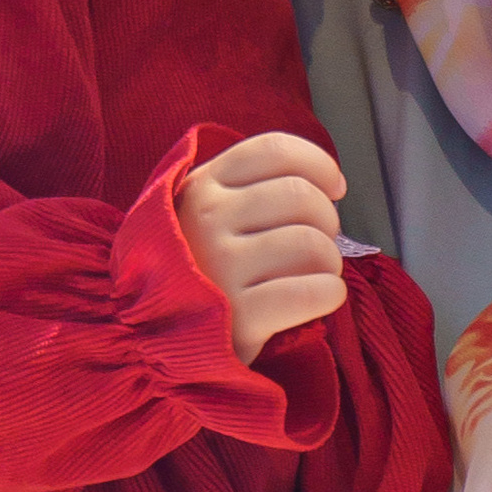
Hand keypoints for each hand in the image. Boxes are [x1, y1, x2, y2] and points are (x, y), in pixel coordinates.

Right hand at [176, 132, 346, 362]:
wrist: (155, 341)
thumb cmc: (199, 272)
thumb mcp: (204, 214)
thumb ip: (250, 187)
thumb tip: (330, 184)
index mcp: (202, 187)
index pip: (274, 151)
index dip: (319, 165)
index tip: (335, 188)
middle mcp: (206, 220)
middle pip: (301, 196)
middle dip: (328, 220)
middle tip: (318, 245)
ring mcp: (219, 268)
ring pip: (311, 243)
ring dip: (330, 261)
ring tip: (316, 275)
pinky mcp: (239, 317)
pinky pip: (311, 293)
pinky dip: (330, 293)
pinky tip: (323, 297)